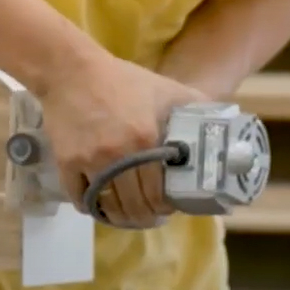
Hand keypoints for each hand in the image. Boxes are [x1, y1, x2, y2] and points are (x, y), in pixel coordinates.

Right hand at [36, 52, 206, 229]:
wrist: (71, 71)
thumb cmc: (121, 80)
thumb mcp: (164, 87)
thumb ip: (194, 103)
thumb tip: (222, 119)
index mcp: (146, 139)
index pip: (158, 194)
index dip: (165, 207)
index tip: (168, 208)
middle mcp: (118, 155)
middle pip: (134, 206)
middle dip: (145, 217)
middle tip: (151, 215)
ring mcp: (89, 160)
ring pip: (108, 207)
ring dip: (121, 218)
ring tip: (128, 214)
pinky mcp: (66, 162)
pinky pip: (81, 199)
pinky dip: (92, 206)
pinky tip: (101, 203)